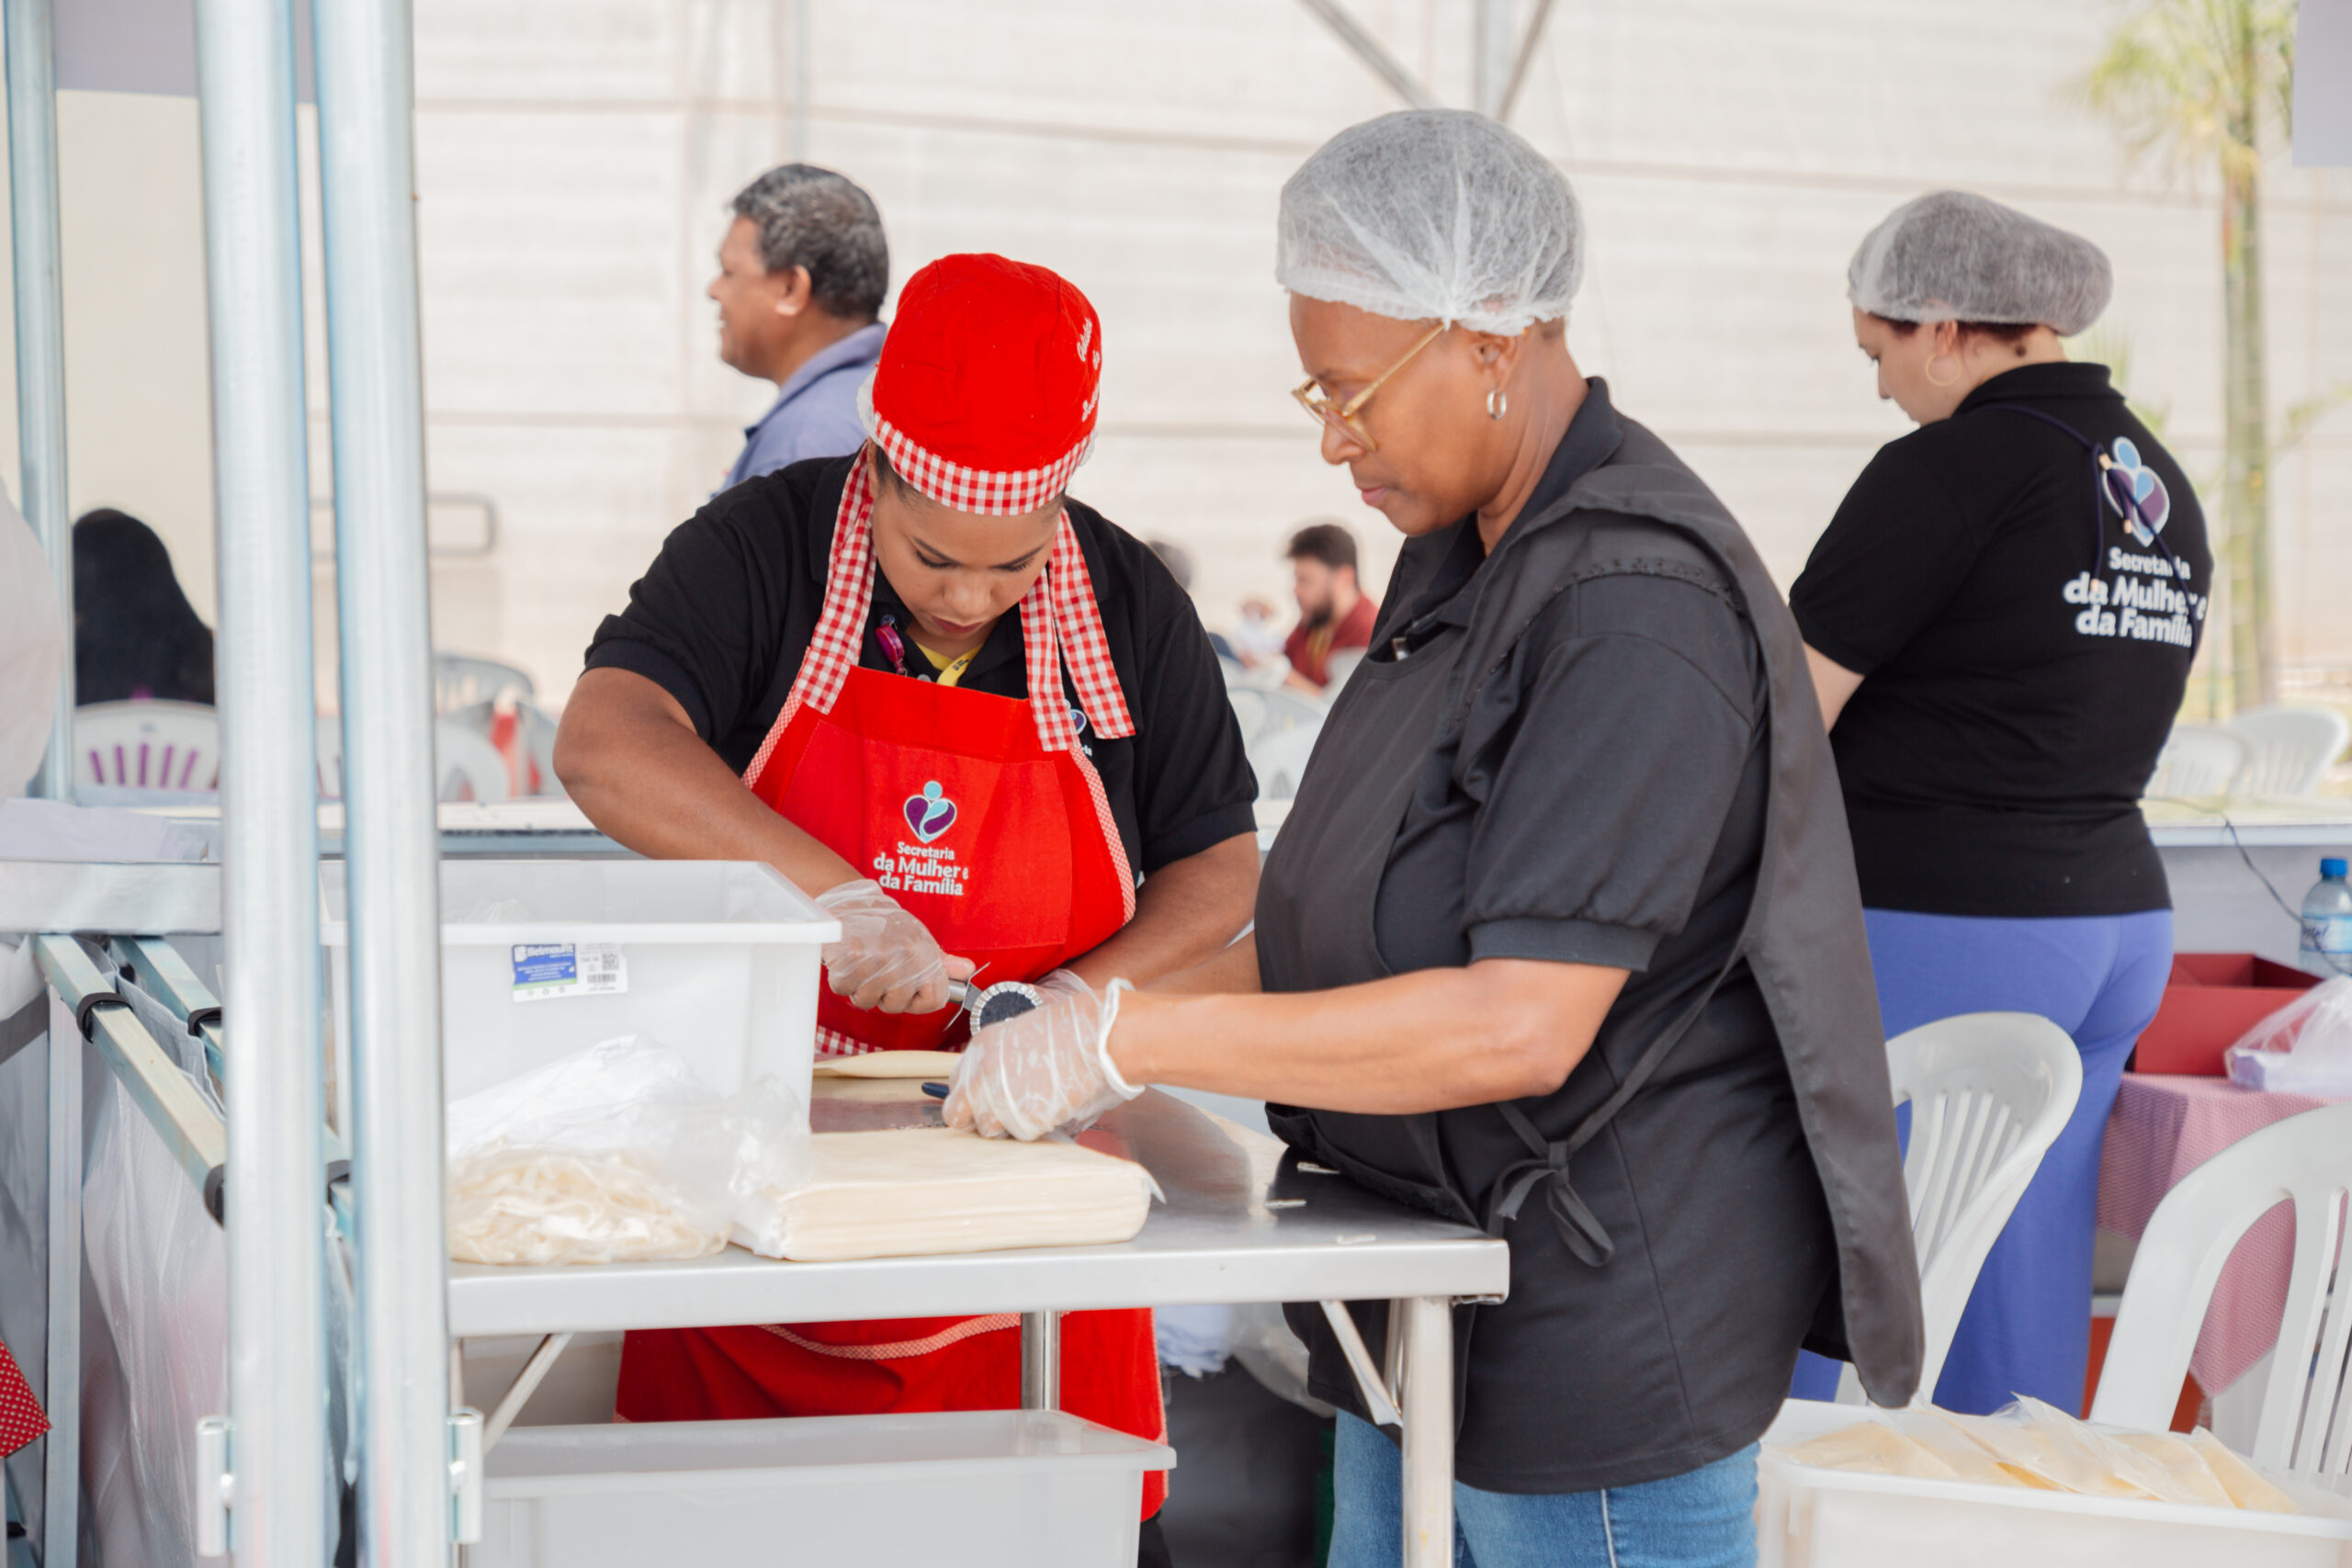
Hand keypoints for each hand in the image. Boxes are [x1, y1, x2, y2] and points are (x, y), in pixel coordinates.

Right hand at [813, 879, 974, 1013]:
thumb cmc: (883, 923)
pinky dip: (840, 979)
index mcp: (925, 952)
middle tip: (876, 971)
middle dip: (882, 995)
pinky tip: (846, 961)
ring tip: (861, 963)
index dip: (917, 1000)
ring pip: (867, 1000)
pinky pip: (843, 988)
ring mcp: (877, 958)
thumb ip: (942, 961)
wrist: (849, 901)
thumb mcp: (918, 938)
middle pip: (896, 1005)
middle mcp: (905, 956)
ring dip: (859, 987)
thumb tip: (967, 970)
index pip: (935, 999)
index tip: (906, 990)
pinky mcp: (848, 959)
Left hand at [945, 971, 1142, 1139]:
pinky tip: (1054, 1103)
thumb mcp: (1021, 1037)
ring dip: (1010, 1124)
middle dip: (977, 1120)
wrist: (1097, 1036)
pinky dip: (1038, 1127)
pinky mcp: (1023, 1120)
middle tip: (1002, 1116)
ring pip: (990, 1131)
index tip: (984, 1101)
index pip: (955, 1085)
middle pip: (957, 1115)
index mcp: (980, 1048)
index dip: (972, 1097)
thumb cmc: (1070, 1033)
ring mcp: (999, 1100)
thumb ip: (999, 1064)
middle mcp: (981, 1075)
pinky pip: (1022, 1135)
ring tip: (1038, 1102)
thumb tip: (992, 1094)